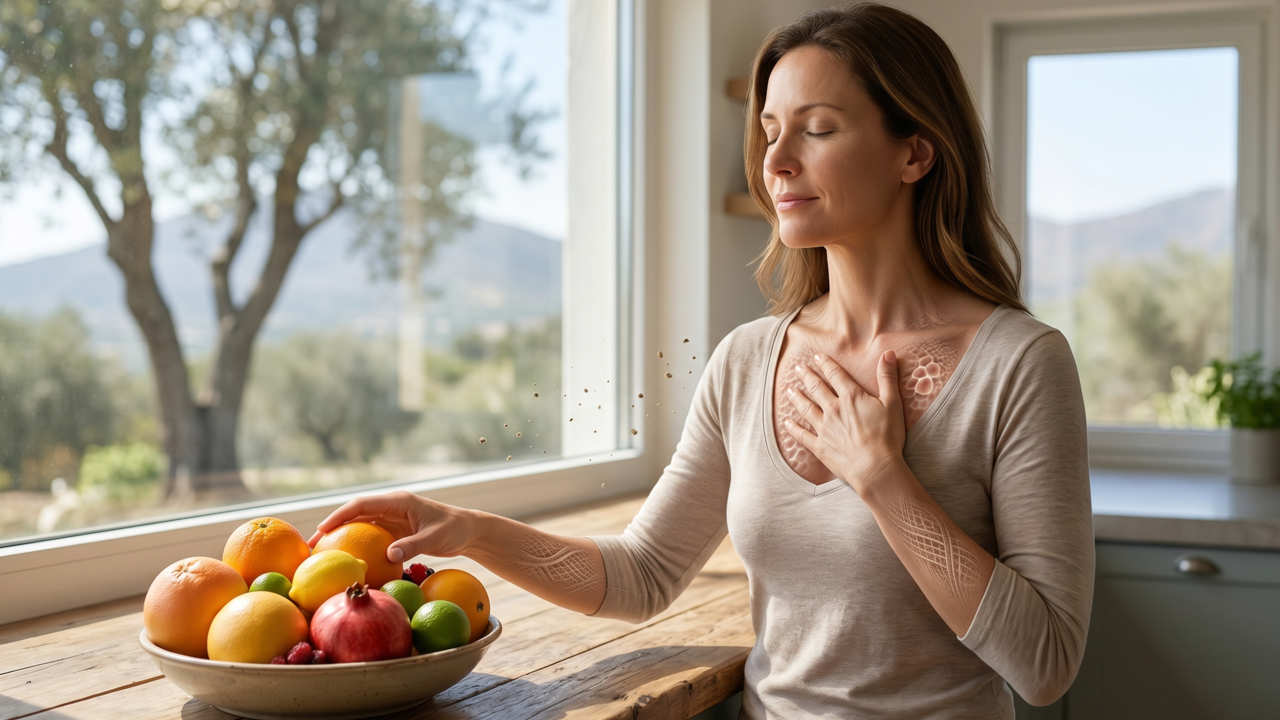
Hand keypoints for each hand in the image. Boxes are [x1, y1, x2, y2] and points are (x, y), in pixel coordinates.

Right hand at [307, 490, 478, 563]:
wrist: (467, 531)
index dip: (341, 515)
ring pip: (359, 526)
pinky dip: (356, 546)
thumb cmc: (454, 530)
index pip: (363, 504)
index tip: (323, 528)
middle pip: (355, 514)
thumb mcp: (435, 537)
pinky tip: (345, 561)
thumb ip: (412, 545)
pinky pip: (370, 537)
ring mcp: (391, 519)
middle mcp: (391, 507)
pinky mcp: (394, 531)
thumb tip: (388, 556)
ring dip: (340, 537)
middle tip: (311, 546)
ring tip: (320, 555)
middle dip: (332, 527)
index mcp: (399, 501)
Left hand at [783, 350, 906, 492]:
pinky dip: (793, 428)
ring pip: (806, 408)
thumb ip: (888, 378)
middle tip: (798, 368)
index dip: (825, 364)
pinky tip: (787, 423)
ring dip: (796, 398)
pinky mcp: (820, 446)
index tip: (817, 357)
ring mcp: (824, 428)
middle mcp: (834, 410)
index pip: (835, 375)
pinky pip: (802, 435)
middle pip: (816, 388)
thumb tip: (888, 353)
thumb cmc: (887, 437)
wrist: (875, 467)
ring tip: (789, 390)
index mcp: (851, 398)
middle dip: (807, 376)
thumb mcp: (893, 403)